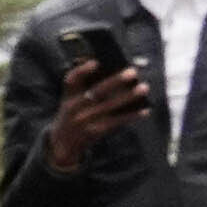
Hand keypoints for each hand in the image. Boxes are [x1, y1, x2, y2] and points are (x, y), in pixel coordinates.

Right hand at [47, 53, 160, 178]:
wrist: (61, 144)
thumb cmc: (73, 115)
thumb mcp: (71, 100)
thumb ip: (83, 84)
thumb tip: (109, 68)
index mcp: (68, 97)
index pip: (71, 80)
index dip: (82, 71)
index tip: (96, 62)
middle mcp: (74, 108)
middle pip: (96, 92)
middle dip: (115, 81)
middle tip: (132, 71)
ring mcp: (84, 121)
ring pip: (109, 106)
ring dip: (128, 97)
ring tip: (144, 87)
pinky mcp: (94, 133)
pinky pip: (115, 122)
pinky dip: (131, 116)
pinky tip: (144, 110)